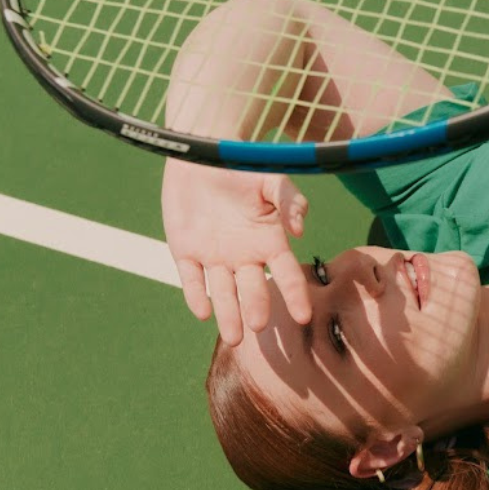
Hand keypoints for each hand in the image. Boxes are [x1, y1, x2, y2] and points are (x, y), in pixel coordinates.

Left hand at [162, 159, 311, 344]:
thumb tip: (300, 229)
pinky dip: (196, 295)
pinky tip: (202, 312)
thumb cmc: (242, 164)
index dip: (294, 295)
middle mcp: (244, 255)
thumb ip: (289, 200)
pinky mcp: (185, 251)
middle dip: (256, 307)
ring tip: (234, 337)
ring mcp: (214, 256)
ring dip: (228, 315)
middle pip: (252, 288)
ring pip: (223, 292)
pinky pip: (191, 279)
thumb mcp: (271, 177)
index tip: (303, 316)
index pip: (286, 273)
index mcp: (269, 241)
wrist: (201, 152)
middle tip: (258, 325)